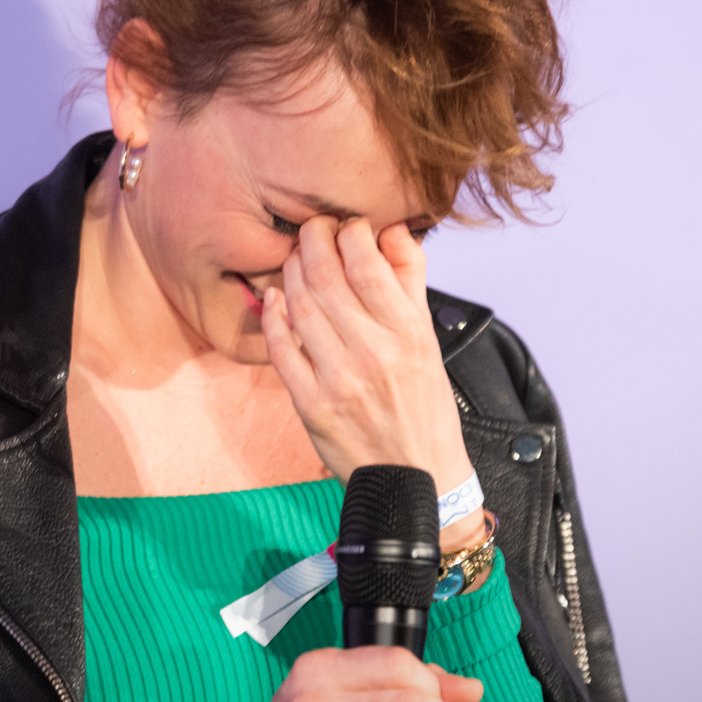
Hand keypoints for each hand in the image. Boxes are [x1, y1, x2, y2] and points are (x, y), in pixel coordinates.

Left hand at [259, 217, 479, 541]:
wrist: (415, 476)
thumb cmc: (424, 405)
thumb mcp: (428, 339)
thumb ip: (410, 281)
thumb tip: (392, 231)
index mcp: (408, 334)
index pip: (367, 264)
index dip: (349, 232)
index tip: (346, 225)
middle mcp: (374, 353)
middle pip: (326, 277)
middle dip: (312, 241)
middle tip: (310, 229)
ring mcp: (339, 380)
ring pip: (300, 306)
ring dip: (290, 272)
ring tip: (293, 258)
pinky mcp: (311, 405)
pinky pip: (281, 349)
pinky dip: (272, 317)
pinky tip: (274, 298)